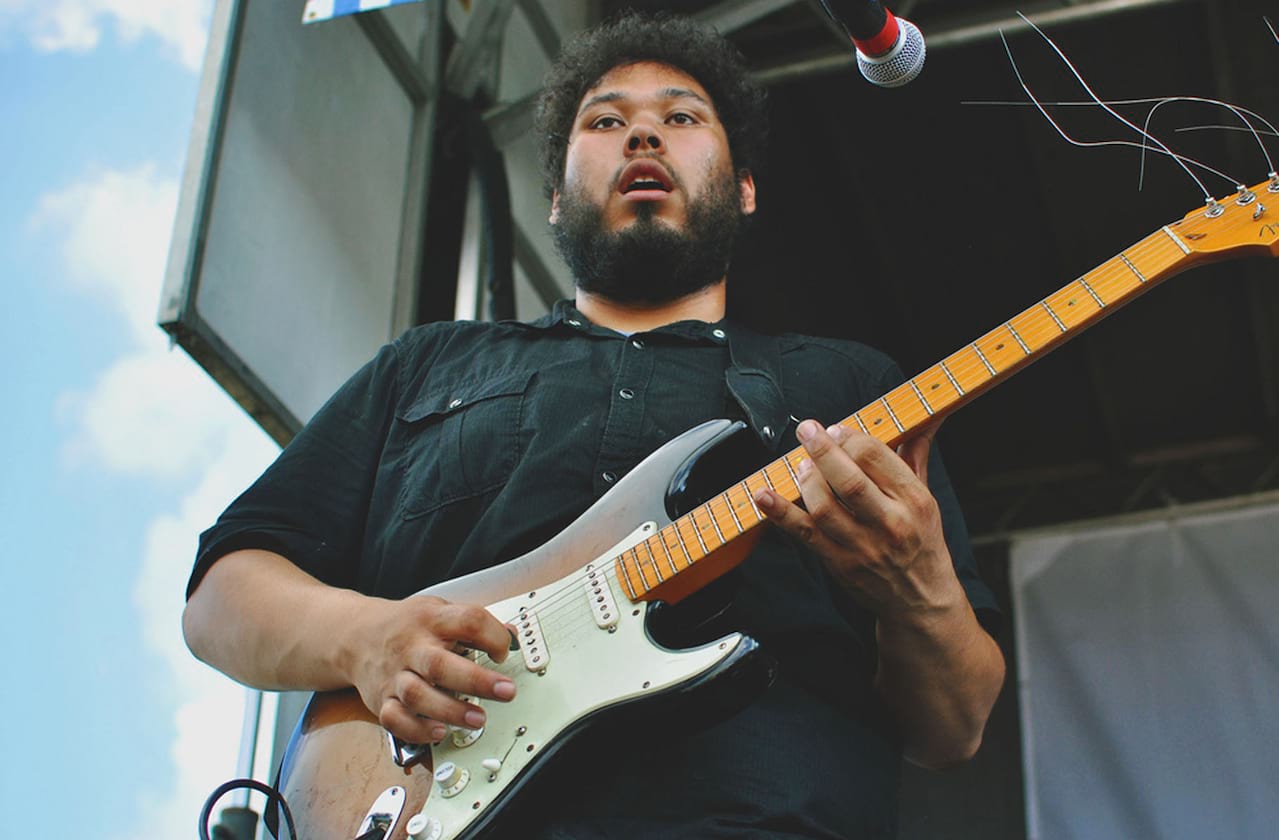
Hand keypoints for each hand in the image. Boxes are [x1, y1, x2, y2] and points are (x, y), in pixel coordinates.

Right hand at [346, 595, 516, 743]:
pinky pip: (395, 720)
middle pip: (440, 665)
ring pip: (418, 695)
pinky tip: (439, 732)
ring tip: (478, 718)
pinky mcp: (383, 700)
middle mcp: (412, 648)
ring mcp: (395, 675)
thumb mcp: (441, 611)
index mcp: (432, 620)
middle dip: (476, 681)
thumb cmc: (407, 625)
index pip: (467, 621)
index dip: (492, 635)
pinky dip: (417, 730)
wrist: (356, 636)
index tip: (504, 650)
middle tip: (506, 692)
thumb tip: (511, 636)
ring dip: (451, 710)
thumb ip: (475, 624)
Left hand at [753, 419, 961, 618]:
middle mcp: (890, 523)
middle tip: (806, 431)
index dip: (849, 437)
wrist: (920, 599)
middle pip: (848, 480)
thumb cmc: (921, 542)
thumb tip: (922, 419)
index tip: (835, 429)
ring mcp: (863, 546)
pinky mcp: (840, 564)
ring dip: (805, 480)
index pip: (876, 457)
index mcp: (914, 500)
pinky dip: (780, 513)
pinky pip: (805, 534)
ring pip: (824, 507)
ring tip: (800, 466)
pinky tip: (763, 496)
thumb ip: (914, 456)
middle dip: (822, 451)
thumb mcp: (926, 498)